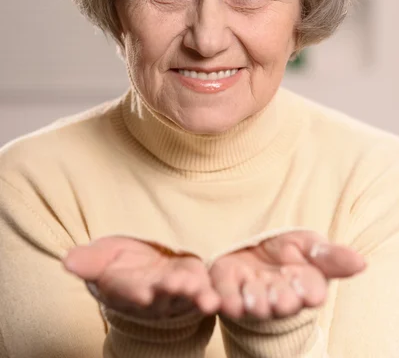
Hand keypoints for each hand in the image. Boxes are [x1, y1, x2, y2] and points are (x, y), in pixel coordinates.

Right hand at [62, 236, 219, 318]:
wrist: (143, 265)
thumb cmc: (118, 262)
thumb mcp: (101, 256)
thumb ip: (88, 261)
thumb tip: (66, 261)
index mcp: (126, 288)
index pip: (129, 292)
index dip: (135, 293)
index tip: (142, 292)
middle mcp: (152, 296)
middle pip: (163, 296)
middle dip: (172, 292)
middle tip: (181, 286)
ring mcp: (176, 292)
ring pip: (188, 297)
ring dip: (198, 297)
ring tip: (207, 298)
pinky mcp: (197, 283)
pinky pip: (207, 289)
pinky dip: (215, 292)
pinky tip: (222, 296)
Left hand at [209, 230, 365, 319]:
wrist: (251, 242)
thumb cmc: (286, 247)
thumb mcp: (309, 244)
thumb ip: (330, 256)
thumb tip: (362, 262)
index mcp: (302, 285)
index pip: (309, 290)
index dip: (308, 290)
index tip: (309, 288)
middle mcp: (276, 295)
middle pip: (280, 301)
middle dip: (279, 299)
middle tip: (278, 298)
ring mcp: (248, 293)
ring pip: (250, 301)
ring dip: (249, 301)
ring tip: (247, 300)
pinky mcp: (222, 286)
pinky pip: (219, 296)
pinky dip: (216, 299)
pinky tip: (211, 301)